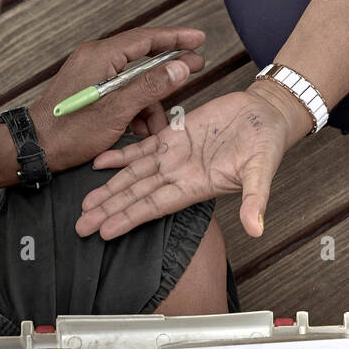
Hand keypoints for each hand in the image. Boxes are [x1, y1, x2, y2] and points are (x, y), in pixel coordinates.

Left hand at [29, 27, 205, 173]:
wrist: (36, 148)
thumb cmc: (70, 132)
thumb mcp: (117, 111)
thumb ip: (150, 87)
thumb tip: (180, 67)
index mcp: (101, 56)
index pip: (146, 38)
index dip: (176, 37)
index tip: (199, 38)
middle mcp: (96, 59)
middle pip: (142, 58)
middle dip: (168, 72)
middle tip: (196, 69)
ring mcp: (92, 74)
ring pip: (134, 81)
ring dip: (150, 103)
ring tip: (158, 127)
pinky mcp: (89, 89)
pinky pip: (121, 92)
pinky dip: (134, 109)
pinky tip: (140, 129)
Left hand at [75, 81, 311, 240]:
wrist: (267, 116)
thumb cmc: (268, 144)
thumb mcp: (262, 170)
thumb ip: (256, 199)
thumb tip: (256, 229)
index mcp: (195, 186)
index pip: (154, 206)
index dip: (129, 217)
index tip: (105, 232)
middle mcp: (179, 175)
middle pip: (136, 195)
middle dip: (108, 210)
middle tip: (80, 227)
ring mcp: (175, 156)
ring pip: (133, 175)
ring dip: (109, 189)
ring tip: (83, 204)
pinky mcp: (174, 135)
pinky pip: (141, 148)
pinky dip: (120, 155)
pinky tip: (98, 163)